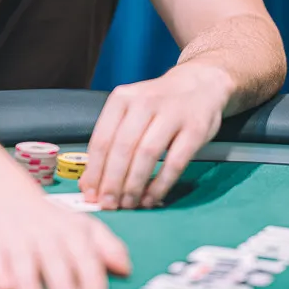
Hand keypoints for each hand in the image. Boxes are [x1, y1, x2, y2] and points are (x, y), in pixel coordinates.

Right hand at [0, 191, 130, 288]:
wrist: (0, 193)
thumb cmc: (47, 219)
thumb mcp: (81, 225)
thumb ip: (108, 247)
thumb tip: (125, 270)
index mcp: (70, 231)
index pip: (85, 256)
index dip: (91, 278)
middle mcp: (42, 235)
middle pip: (55, 263)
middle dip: (61, 286)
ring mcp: (13, 240)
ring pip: (22, 265)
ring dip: (28, 284)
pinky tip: (6, 285)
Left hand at [80, 64, 231, 210]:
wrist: (199, 84)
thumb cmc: (158, 104)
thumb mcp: (130, 113)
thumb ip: (110, 144)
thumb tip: (89, 184)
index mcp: (122, 99)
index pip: (102, 139)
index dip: (95, 171)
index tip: (90, 194)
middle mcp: (144, 102)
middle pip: (122, 148)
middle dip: (112, 182)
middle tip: (108, 204)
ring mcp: (172, 114)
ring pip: (147, 154)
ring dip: (134, 184)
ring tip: (128, 203)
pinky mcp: (195, 128)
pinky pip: (175, 162)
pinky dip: (161, 184)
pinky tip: (151, 197)